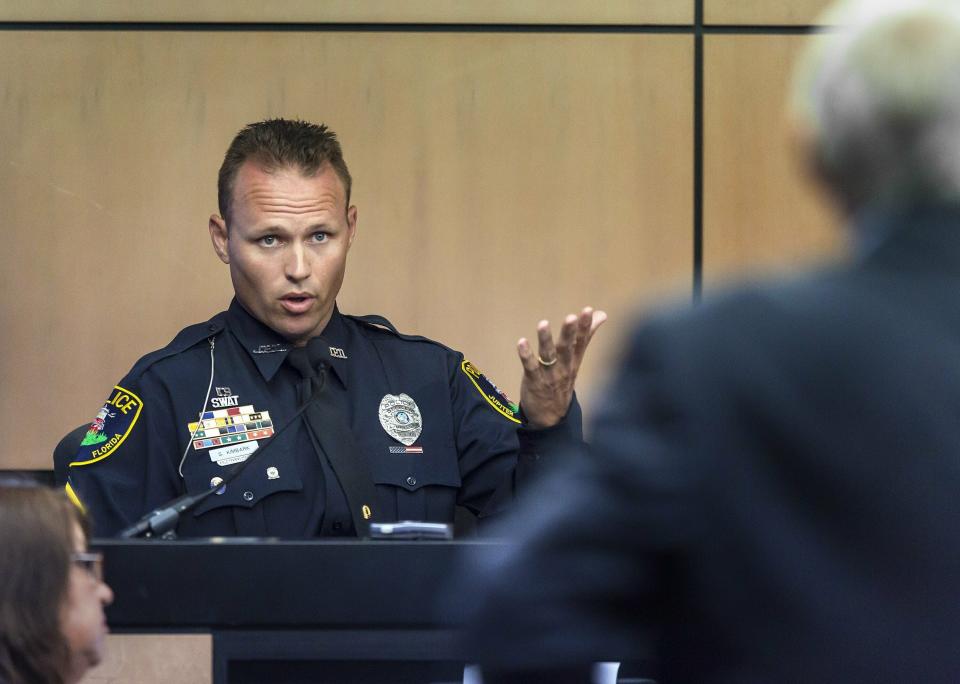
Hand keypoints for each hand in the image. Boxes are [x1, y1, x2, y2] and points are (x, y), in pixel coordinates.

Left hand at [517, 306, 606, 428]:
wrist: (551, 418)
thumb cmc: (562, 382)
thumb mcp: (576, 360)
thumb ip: (586, 336)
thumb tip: (601, 314)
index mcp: (574, 361)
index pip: (581, 341)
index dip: (585, 326)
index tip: (587, 311)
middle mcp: (564, 367)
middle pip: (567, 348)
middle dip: (569, 333)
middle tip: (571, 318)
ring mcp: (549, 374)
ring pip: (548, 355)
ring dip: (546, 340)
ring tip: (543, 324)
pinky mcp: (533, 380)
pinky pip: (530, 367)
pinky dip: (526, 355)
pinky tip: (521, 342)